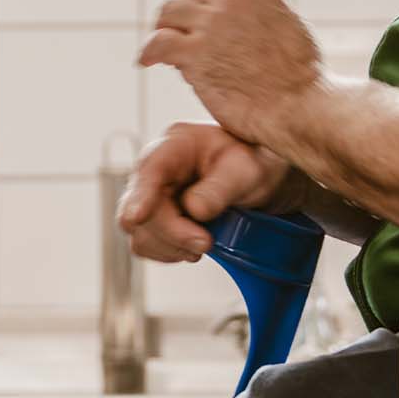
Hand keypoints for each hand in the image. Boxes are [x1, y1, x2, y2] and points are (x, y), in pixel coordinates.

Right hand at [116, 121, 294, 262]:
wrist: (261, 179)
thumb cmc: (254, 164)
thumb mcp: (247, 172)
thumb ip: (220, 189)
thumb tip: (194, 210)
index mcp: (177, 145)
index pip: (149, 170)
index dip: (140, 194)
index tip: (137, 216)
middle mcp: (157, 168)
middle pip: (138, 208)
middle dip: (172, 233)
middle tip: (206, 242)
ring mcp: (153, 194)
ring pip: (140, 232)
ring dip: (172, 246)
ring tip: (205, 241)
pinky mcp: (155, 218)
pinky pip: (147, 244)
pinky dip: (170, 252)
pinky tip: (193, 245)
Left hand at [138, 0, 322, 143]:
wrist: (301, 106)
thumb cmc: (304, 80)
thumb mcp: (292, 28)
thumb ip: (266, 17)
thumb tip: (252, 23)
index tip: (197, 9)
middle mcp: (231, 1)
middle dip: (181, 8)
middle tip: (175, 29)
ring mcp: (211, 25)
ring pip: (170, 10)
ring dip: (163, 26)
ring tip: (159, 45)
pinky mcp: (196, 55)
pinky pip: (158, 42)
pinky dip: (148, 51)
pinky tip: (146, 62)